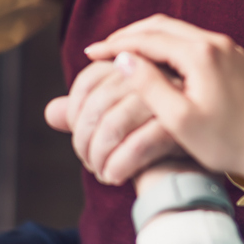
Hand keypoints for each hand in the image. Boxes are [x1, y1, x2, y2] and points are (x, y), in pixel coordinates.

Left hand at [43, 59, 185, 184]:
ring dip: (99, 156)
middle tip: (89, 162)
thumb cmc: (151, 147)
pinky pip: (137, 145)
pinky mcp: (180, 125)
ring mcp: (168, 96)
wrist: (192, 172)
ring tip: (101, 173)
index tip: (80, 140)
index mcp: (135, 65)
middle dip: (85, 140)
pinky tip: (114, 177)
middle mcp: (152, 73)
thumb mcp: (115, 128)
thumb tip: (52, 112)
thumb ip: (84, 116)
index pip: (89, 79)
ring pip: (114, 124)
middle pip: (99, 103)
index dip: (76, 112)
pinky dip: (118, 165)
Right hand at [85, 15, 243, 189]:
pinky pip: (193, 41)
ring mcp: (228, 48)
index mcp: (200, 54)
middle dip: (129, 35)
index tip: (89, 53)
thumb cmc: (226, 142)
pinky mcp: (234, 58)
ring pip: (178, 32)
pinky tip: (156, 62)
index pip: (148, 39)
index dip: (115, 45)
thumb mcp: (180, 120)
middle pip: (162, 26)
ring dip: (148, 38)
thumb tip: (123, 60)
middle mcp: (215, 43)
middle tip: (102, 49)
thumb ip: (149, 86)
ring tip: (123, 54)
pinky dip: (168, 46)